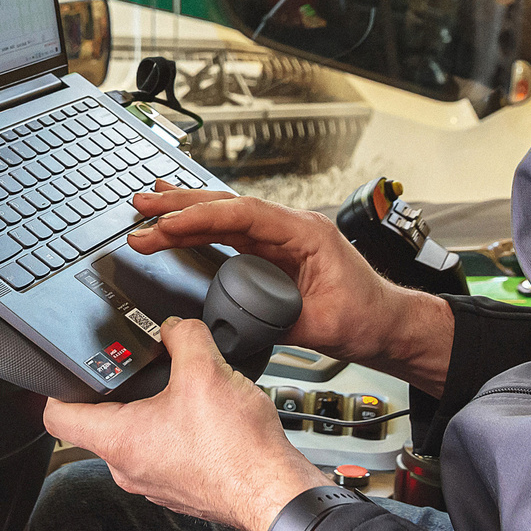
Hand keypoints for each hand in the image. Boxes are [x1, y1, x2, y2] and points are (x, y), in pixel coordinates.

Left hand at [43, 317, 320, 530]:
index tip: (62, 371)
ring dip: (152, 410)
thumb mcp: (206, 370)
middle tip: (138, 366)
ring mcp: (155, 481)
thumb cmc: (238, 449)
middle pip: (99, 423)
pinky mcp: (182, 486)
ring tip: (180, 388)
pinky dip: (177, 431)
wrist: (277, 493)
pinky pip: (165, 452)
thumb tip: (175, 325)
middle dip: (117, 391)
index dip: (54, 387)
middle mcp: (129, 468)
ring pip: (137, 437)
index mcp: (119, 441)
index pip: (56, 417)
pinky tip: (205, 414)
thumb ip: (183, 335)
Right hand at [123, 184, 453, 392]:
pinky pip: (229, 234)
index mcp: (305, 232)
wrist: (389, 324)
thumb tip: (233, 322)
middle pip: (227, 207)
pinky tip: (176, 225)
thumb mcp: (321, 325)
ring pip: (224, 217)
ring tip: (146, 207)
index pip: (243, 215)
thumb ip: (276, 319)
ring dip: (184, 212)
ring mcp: (281, 237)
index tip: (167, 224)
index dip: (201, 216)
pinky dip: (199, 229)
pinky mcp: (273, 251)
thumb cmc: (368, 318)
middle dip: (181, 205)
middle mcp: (290, 227)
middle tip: (141, 206)